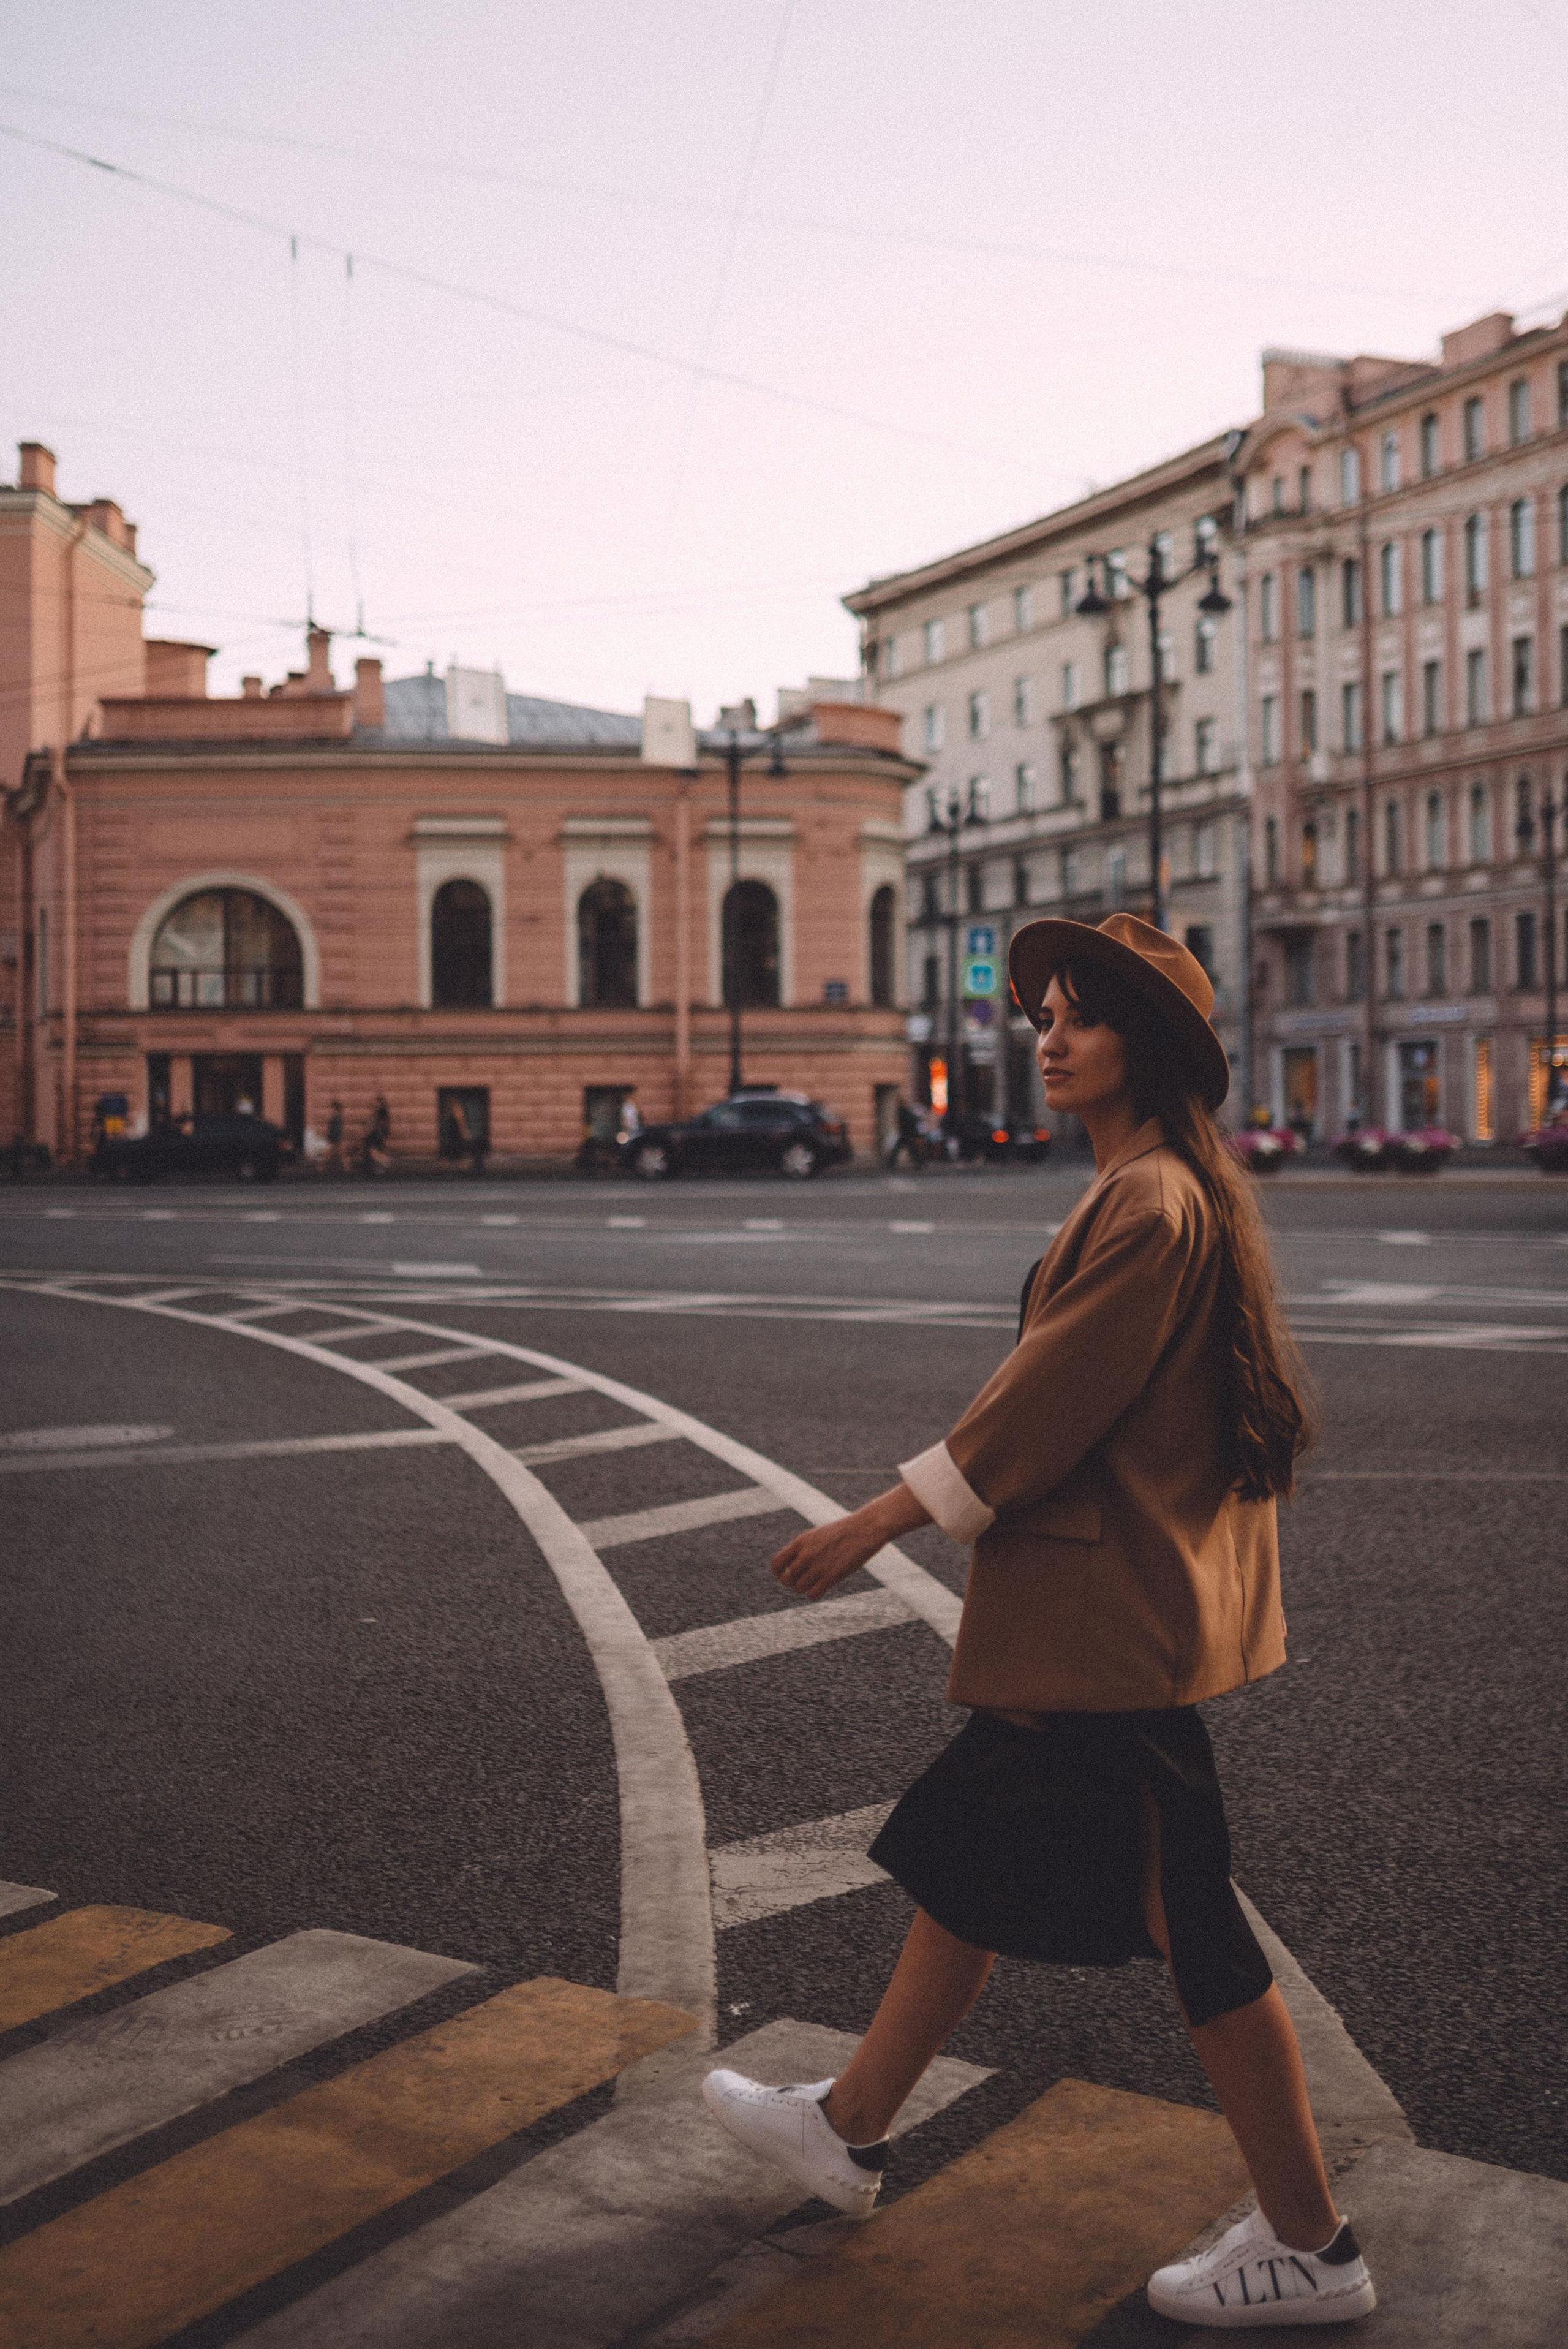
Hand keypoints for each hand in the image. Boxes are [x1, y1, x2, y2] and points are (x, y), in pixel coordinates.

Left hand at [771, 1482, 930, 1601]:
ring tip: (816, 1583)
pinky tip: (823, 1587)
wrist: (866, 1528)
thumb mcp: (818, 1535)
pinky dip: (815, 1594)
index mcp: (800, 1542)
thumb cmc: (843, 1532)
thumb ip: (804, 1549)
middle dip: (793, 1583)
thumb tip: (793, 1567)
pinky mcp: (832, 1576)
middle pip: (786, 1580)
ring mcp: (818, 1565)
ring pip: (798, 1588)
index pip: (776, 1564)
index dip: (779, 1574)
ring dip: (805, 1589)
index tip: (788, 1576)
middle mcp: (806, 1554)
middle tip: (805, 1581)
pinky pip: (813, 1595)